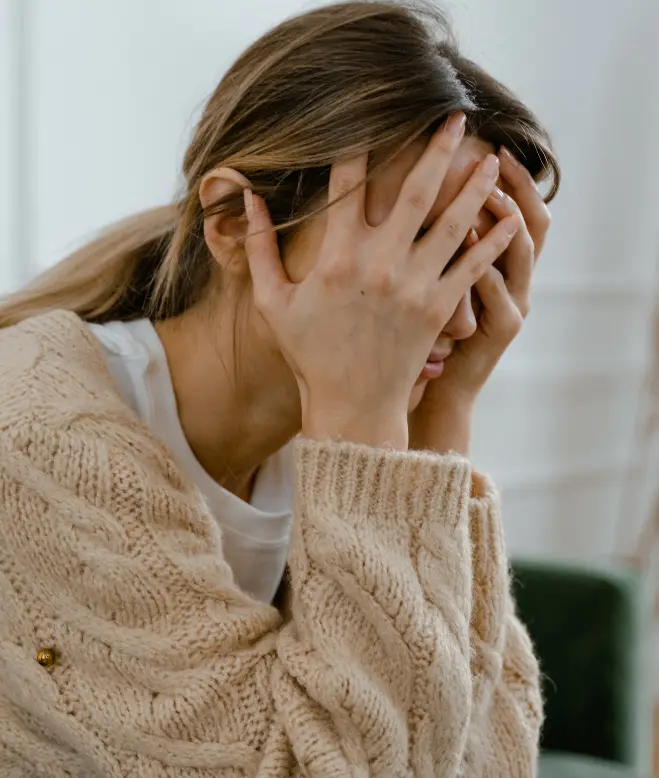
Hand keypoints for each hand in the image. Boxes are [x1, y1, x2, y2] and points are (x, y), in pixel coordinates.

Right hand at [243, 116, 520, 449]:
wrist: (352, 405)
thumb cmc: (310, 354)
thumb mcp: (272, 302)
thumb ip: (259, 249)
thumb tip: (248, 198)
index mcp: (337, 256)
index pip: (349, 184)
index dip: (359, 144)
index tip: (371, 115)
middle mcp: (380, 263)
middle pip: (416, 190)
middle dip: (437, 148)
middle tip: (456, 116)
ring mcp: (414, 285)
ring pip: (453, 222)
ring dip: (474, 185)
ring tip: (493, 158)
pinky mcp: (439, 308)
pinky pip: (473, 266)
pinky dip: (494, 240)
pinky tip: (510, 218)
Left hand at [410, 146, 550, 453]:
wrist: (434, 389)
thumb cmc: (425, 338)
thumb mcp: (438, 288)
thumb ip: (435, 248)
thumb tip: (418, 200)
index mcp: (496, 264)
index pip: (513, 208)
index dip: (509, 178)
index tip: (485, 144)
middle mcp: (512, 279)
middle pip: (531, 220)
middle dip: (514, 185)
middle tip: (493, 154)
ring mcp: (512, 303)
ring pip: (521, 252)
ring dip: (504, 219)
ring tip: (485, 191)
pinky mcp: (502, 328)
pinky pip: (499, 293)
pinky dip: (488, 268)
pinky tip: (473, 243)